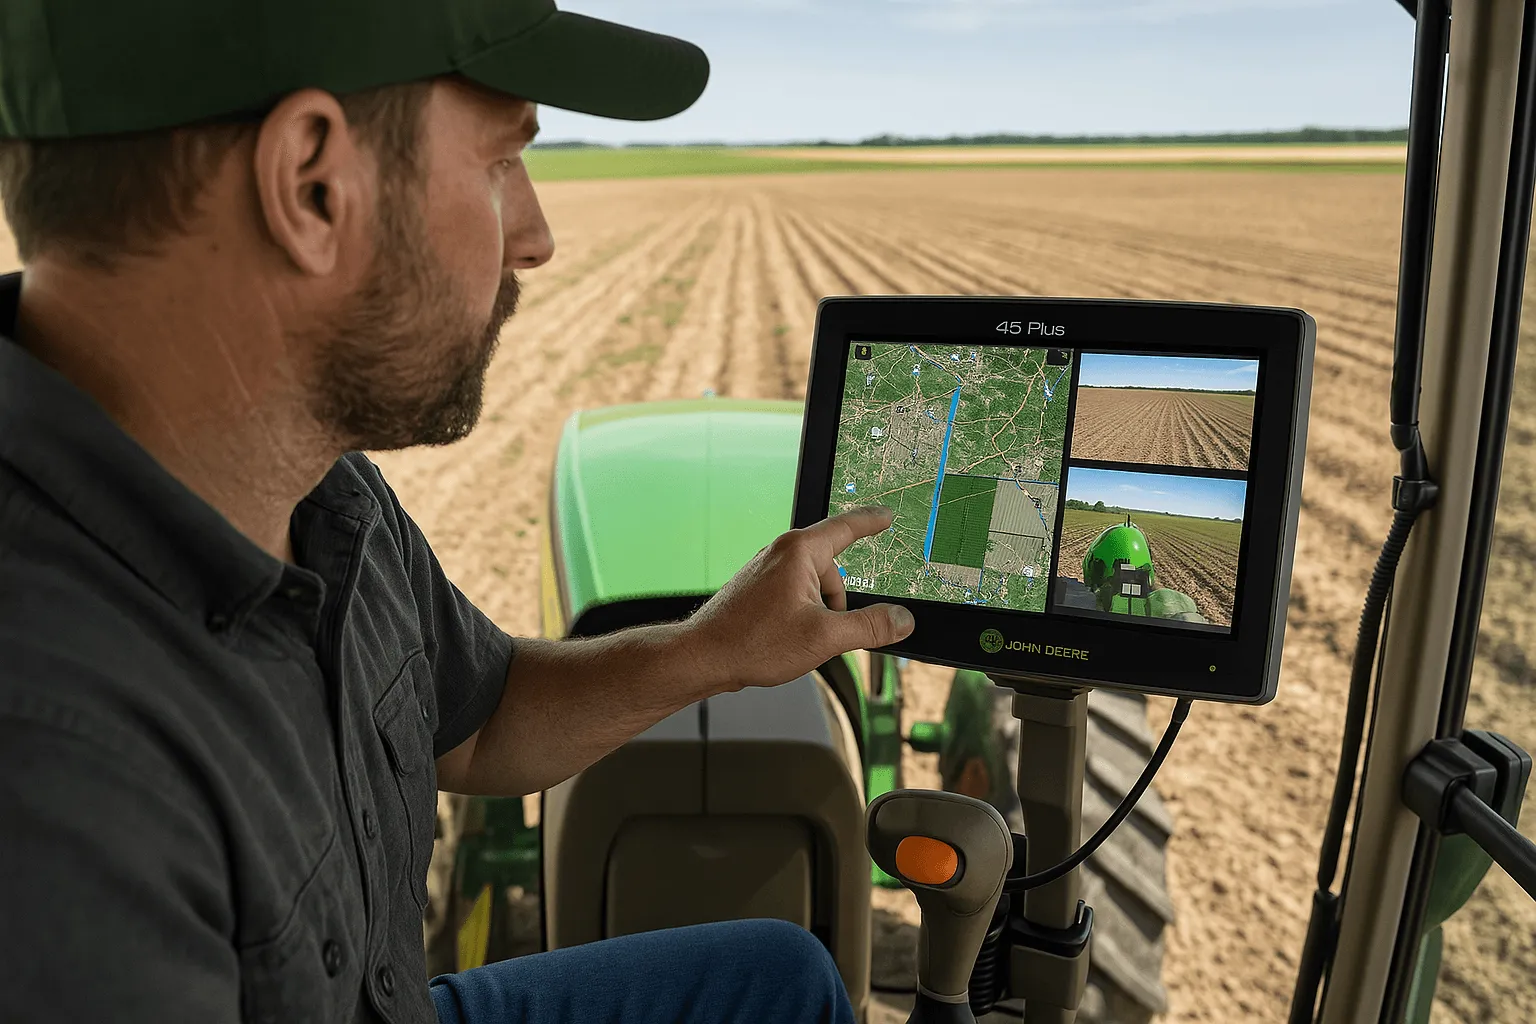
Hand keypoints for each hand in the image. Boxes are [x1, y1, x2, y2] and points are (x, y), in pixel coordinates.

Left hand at [685, 506, 915, 690]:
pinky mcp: (759, 587)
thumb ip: (869, 626)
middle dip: (839, 604)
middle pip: (833, 571)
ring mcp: (767, 569)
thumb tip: (903, 620)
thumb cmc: (754, 642)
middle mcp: (782, 552)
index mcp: (800, 551)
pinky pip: (796, 595)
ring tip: (797, 640)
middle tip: (826, 633)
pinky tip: (786, 639)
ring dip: (820, 613)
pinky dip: (803, 615)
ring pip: (814, 587)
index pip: (846, 527)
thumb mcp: (825, 637)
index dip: (871, 522)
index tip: (887, 515)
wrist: (704, 656)